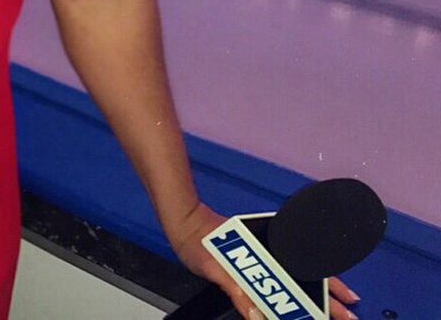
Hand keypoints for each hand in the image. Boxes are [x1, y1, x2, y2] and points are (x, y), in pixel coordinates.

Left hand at [165, 201, 362, 319]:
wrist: (184, 224)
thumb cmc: (199, 243)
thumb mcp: (215, 269)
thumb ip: (236, 291)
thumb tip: (259, 316)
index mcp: (264, 253)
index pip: (302, 274)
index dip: (325, 294)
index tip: (345, 310)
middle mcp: (269, 250)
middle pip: (307, 274)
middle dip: (329, 296)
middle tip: (351, 316)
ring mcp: (263, 252)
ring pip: (299, 272)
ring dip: (319, 289)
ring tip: (339, 307)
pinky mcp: (254, 256)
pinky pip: (282, 269)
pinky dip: (297, 283)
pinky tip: (305, 293)